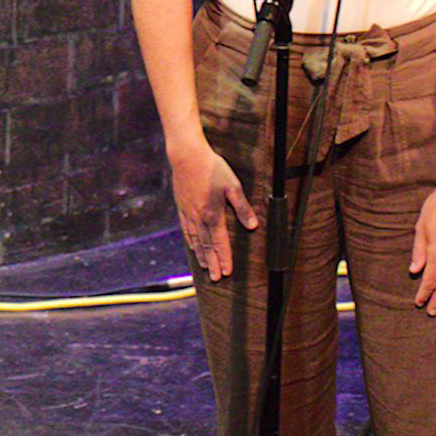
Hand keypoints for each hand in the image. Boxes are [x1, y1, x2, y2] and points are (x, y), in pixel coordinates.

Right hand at [170, 141, 258, 280]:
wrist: (186, 156)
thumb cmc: (212, 169)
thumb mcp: (233, 186)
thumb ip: (243, 208)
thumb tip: (253, 226)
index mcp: (213, 214)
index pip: (220, 242)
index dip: (224, 258)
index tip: (227, 272)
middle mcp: (199, 218)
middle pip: (206, 246)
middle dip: (213, 263)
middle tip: (216, 279)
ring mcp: (189, 213)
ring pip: (195, 240)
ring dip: (201, 255)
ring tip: (205, 268)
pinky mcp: (182, 207)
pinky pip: (186, 230)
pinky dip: (190, 242)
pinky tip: (192, 247)